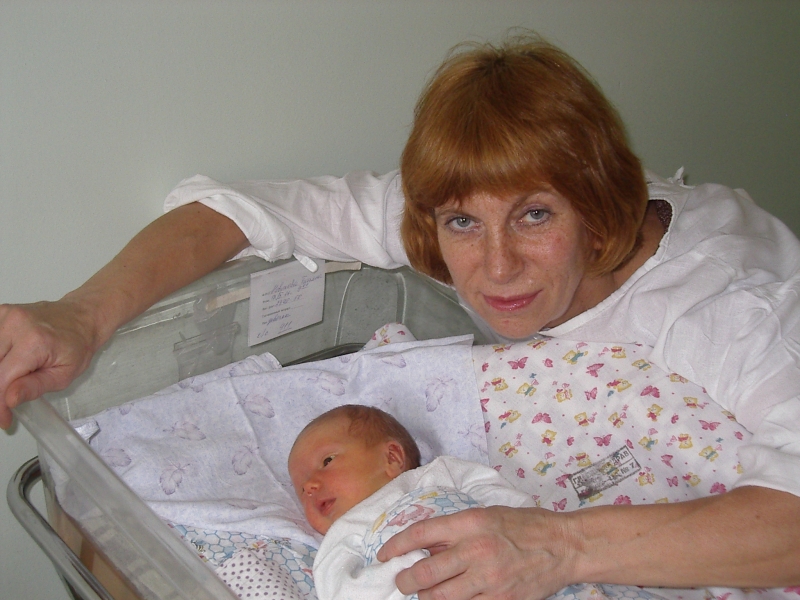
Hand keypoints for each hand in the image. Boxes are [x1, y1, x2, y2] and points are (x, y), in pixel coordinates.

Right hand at [0, 300, 98, 428]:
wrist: (82, 318)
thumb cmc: (77, 345)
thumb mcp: (64, 374)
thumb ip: (35, 387)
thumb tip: (9, 399)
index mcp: (34, 342)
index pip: (1, 379)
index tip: (4, 418)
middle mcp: (16, 324)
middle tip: (7, 404)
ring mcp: (6, 315)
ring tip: (13, 380)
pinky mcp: (2, 313)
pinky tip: (10, 363)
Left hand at [376, 506, 576, 599]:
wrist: (563, 546)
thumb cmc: (524, 526)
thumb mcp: (486, 515)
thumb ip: (455, 530)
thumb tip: (424, 545)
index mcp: (470, 523)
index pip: (421, 534)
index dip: (396, 545)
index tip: (384, 555)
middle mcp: (476, 550)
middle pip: (425, 573)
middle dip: (405, 580)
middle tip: (402, 581)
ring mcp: (489, 580)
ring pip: (440, 597)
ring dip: (425, 597)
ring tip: (424, 593)